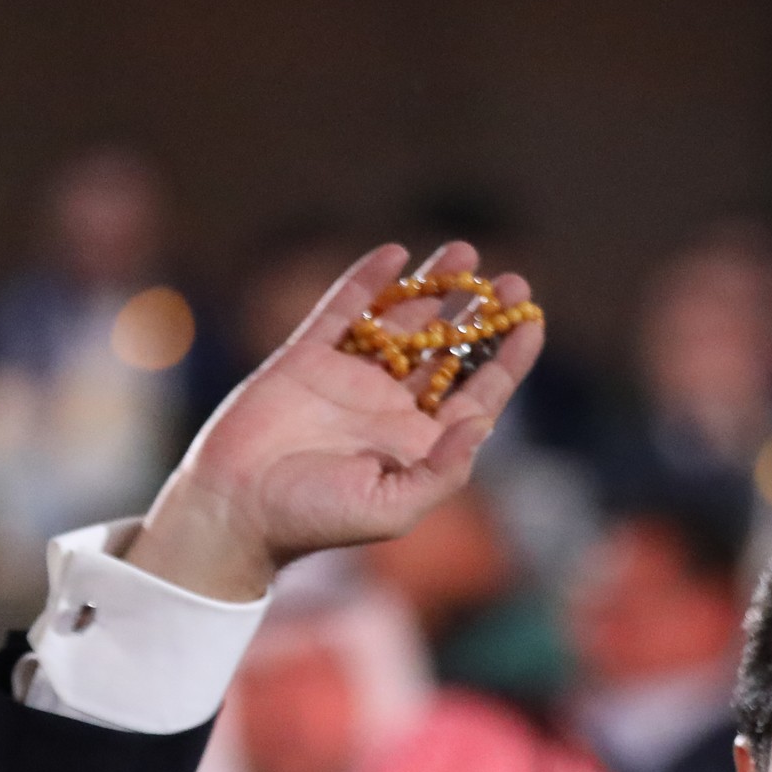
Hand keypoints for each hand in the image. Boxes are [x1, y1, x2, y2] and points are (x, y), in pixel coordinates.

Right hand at [123, 241, 542, 601]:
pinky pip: (343, 310)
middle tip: (511, 282)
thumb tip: (483, 422)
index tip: (534, 322)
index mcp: (419, 442)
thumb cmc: (317, 521)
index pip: (477, 393)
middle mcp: (390, 406)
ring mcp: (349, 377)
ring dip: (433, 286)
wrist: (237, 510)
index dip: (508, 359)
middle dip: (480, 314)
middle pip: (448, 349)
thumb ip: (444, 470)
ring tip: (466, 251)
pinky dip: (367, 281)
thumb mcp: (395, 509)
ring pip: (401, 321)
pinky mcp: (306, 357)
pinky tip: (395, 254)